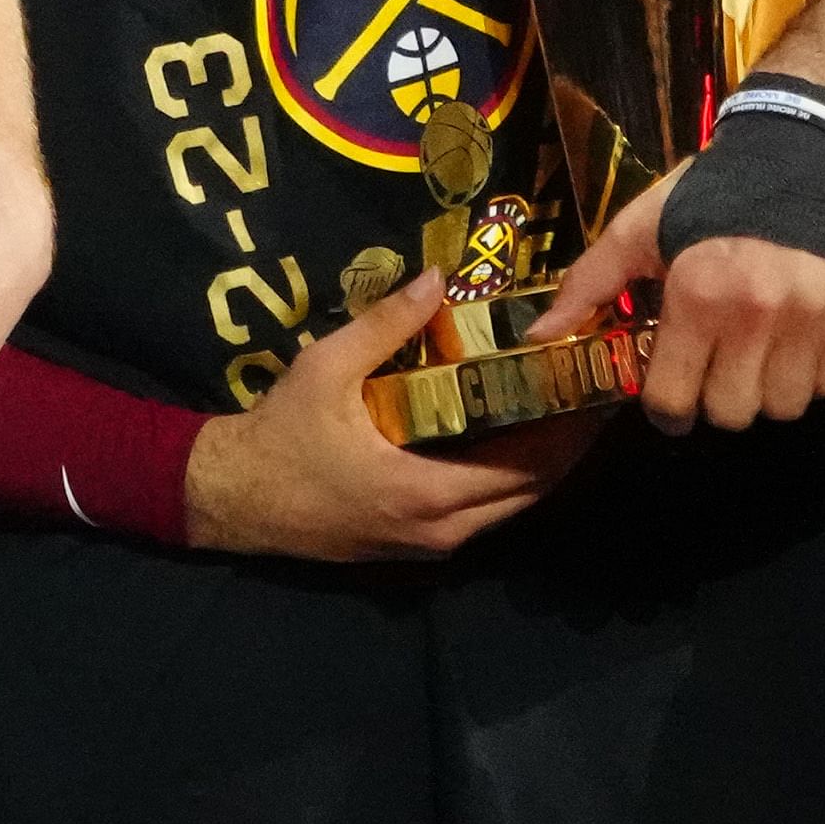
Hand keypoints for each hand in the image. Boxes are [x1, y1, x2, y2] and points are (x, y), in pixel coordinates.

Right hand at [173, 275, 609, 559]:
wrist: (234, 498)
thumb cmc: (282, 435)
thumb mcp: (326, 369)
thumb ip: (385, 326)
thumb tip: (438, 279)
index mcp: (428, 493)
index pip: (527, 469)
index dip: (567, 431)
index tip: (590, 389)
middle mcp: (443, 530)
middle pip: (532, 493)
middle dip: (566, 445)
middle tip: (584, 392)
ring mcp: (431, 544)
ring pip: (510, 508)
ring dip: (539, 463)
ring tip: (557, 409)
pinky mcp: (418, 544)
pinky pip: (483, 513)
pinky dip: (506, 478)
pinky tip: (508, 437)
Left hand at [541, 164, 824, 433]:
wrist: (799, 152)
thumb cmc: (708, 195)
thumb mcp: (638, 228)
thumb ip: (589, 285)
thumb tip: (539, 336)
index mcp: (698, 293)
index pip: (675, 400)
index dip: (665, 409)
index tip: (669, 400)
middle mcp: (759, 313)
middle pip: (733, 413)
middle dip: (716, 398)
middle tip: (714, 366)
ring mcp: (814, 318)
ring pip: (784, 407)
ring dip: (766, 390)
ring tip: (755, 352)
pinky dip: (812, 376)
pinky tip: (794, 342)